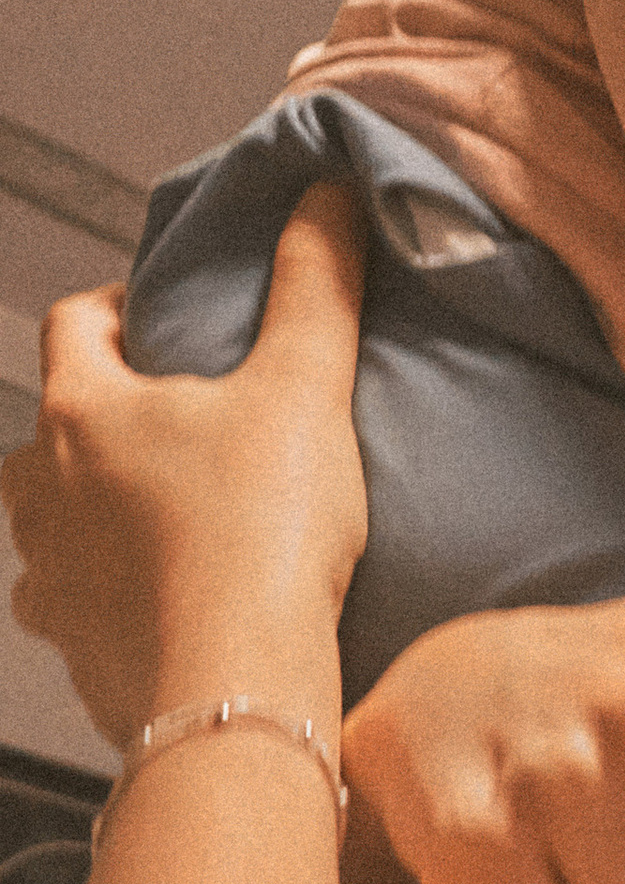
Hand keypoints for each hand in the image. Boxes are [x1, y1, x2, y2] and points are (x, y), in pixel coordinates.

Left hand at [1, 191, 367, 747]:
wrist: (239, 689)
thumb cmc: (262, 531)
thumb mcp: (305, 390)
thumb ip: (316, 285)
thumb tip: (326, 194)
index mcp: (80, 412)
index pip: (73, 323)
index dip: (121, 306)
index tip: (172, 316)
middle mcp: (39, 493)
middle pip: (52, 428)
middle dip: (108, 417)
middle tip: (186, 422)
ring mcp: (46, 579)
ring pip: (53, 522)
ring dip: (100, 510)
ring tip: (179, 513)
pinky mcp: (72, 652)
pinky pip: (79, 605)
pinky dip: (116, 592)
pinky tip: (175, 598)